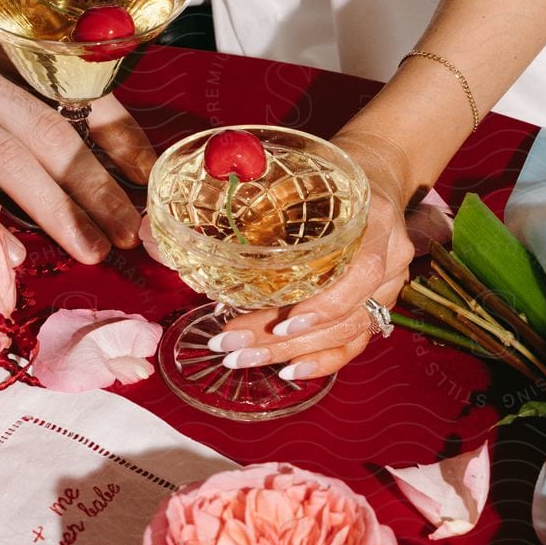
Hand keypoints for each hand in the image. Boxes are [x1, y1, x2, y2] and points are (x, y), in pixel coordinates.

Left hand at [206, 141, 414, 379]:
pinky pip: (355, 343)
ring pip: (347, 334)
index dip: (323, 304)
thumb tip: (155, 232)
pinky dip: (322, 362)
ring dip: (292, 352)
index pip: (360, 272)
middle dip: (284, 337)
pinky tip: (287, 371)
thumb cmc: (327, 173)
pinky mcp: (378, 305)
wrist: (374, 173)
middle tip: (232, 347)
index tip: (281, 320)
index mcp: (374, 219)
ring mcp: (388, 287)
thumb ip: (243, 202)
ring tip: (242, 359)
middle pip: (345, 313)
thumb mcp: (292, 175)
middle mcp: (390, 258)